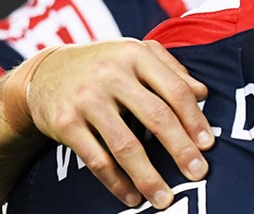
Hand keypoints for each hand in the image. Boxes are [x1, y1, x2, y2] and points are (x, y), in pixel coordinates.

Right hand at [18, 39, 212, 208]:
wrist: (44, 73)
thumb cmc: (104, 65)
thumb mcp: (136, 55)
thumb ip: (171, 70)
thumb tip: (203, 94)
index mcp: (135, 55)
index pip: (174, 90)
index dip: (195, 120)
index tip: (208, 145)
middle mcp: (111, 74)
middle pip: (156, 116)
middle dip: (180, 149)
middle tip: (198, 173)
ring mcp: (86, 99)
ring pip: (125, 144)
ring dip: (148, 176)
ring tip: (165, 198)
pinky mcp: (64, 123)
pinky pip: (96, 159)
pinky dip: (116, 182)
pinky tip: (133, 196)